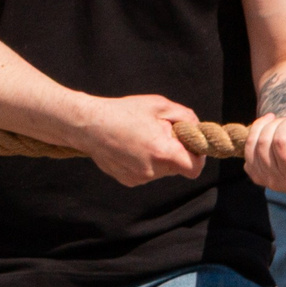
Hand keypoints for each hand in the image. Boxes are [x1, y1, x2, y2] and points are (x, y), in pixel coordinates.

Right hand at [79, 95, 203, 185]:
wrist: (88, 125)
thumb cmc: (124, 112)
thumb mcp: (159, 105)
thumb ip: (186, 116)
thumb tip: (197, 129)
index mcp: (163, 153)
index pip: (195, 168)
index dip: (197, 156)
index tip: (190, 144)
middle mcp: (153, 170)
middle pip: (178, 168)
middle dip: (175, 153)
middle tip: (160, 134)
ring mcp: (139, 178)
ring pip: (161, 170)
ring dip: (158, 157)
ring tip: (140, 138)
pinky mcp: (128, 180)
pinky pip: (146, 173)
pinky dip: (144, 162)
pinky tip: (130, 147)